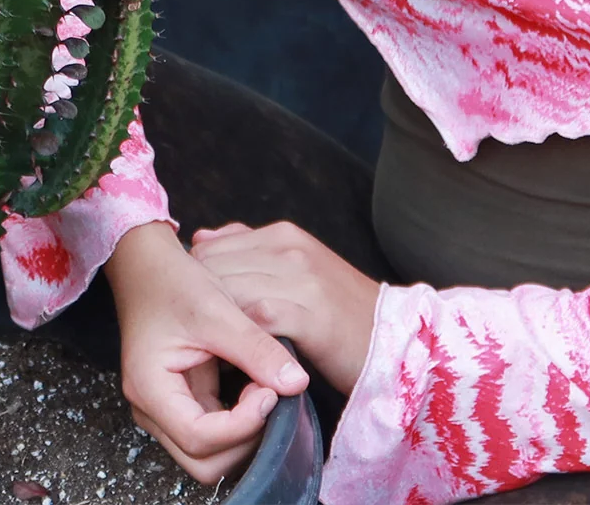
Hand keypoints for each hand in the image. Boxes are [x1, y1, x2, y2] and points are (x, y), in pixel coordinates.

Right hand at [104, 220, 310, 484]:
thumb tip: (297, 383)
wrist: (147, 263)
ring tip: (261, 386)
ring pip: (210, 453)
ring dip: (243, 431)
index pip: (200, 439)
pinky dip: (239, 418)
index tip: (268, 391)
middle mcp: (151, 409)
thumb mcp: (217, 311)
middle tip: (267, 392)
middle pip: (204, 460)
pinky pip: (213, 431)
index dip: (242, 424)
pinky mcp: (180, 402)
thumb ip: (257, 350)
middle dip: (244, 437)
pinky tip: (254, 384)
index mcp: (150, 389)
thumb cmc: (172, 281)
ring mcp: (164, 409)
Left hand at [190, 220, 382, 395]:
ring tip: (210, 348)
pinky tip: (234, 355)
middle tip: (196, 334)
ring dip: (216, 322)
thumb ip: (249, 250)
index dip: (195, 283)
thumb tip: (201, 237)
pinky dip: (240, 337)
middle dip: (199, 302)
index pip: (212, 248)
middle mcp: (290, 248)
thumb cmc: (340, 314)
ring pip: (231, 291)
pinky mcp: (311, 314)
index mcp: (284, 235)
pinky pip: (257, 319)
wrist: (396, 342)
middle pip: (215, 269)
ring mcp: (301, 278)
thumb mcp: (294, 269)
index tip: (193, 311)